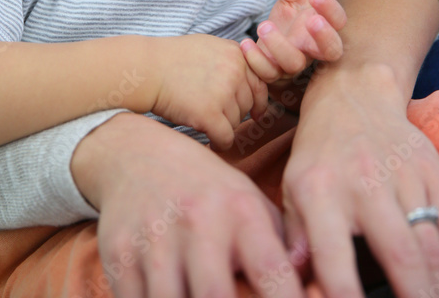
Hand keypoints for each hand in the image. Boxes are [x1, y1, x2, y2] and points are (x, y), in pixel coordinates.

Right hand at [71, 111, 307, 297]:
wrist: (136, 155)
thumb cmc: (206, 192)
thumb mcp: (249, 205)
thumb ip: (282, 250)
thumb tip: (320, 293)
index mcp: (240, 211)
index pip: (273, 272)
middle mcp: (198, 221)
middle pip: (216, 297)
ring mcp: (154, 238)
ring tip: (199, 297)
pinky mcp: (118, 254)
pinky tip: (167, 295)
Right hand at [149, 34, 268, 149]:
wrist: (146, 69)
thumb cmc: (172, 59)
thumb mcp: (209, 46)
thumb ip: (232, 59)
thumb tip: (252, 78)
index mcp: (236, 54)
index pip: (260, 84)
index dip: (257, 101)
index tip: (255, 113)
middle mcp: (235, 71)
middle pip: (247, 105)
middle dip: (234, 113)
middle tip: (214, 114)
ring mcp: (223, 92)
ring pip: (236, 123)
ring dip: (222, 126)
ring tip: (202, 119)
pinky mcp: (210, 114)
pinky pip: (226, 138)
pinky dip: (219, 143)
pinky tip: (211, 142)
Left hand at [240, 0, 346, 81]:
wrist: (270, 44)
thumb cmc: (289, 20)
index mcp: (323, 26)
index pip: (338, 20)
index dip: (330, 9)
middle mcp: (314, 49)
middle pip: (331, 50)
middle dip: (324, 37)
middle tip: (312, 21)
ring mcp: (294, 63)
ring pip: (294, 63)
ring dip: (280, 46)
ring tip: (264, 26)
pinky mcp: (274, 73)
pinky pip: (268, 73)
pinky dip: (256, 60)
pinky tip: (246, 43)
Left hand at [282, 64, 438, 297]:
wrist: (353, 95)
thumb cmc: (318, 154)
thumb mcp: (292, 190)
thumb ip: (295, 242)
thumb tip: (296, 289)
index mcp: (319, 191)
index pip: (333, 257)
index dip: (344, 297)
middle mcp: (363, 181)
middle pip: (400, 255)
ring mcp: (402, 174)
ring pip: (434, 246)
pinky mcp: (431, 169)